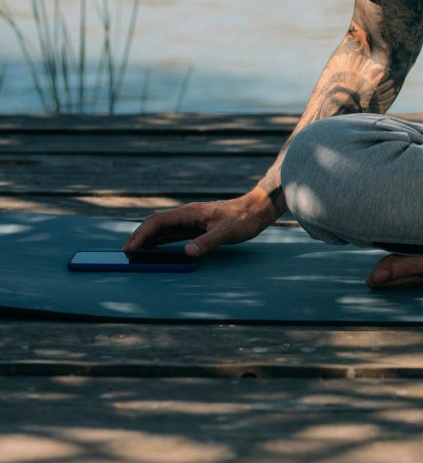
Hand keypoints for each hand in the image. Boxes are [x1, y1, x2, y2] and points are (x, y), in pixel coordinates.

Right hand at [122, 190, 279, 256]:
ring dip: (148, 239)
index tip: (131, 247)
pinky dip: (161, 241)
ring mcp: (191, 220)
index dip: (142, 234)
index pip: (158, 221)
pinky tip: (155, 249)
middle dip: (139, 236)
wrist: (256, 210)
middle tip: (126, 252)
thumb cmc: (243, 219)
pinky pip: (173, 233)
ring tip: (135, 252)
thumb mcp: (227, 232)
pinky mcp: (197, 226)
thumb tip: (187, 253)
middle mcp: (187, 215)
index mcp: (190, 212)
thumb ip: (207, 241)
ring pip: (163, 228)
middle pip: (156, 224)